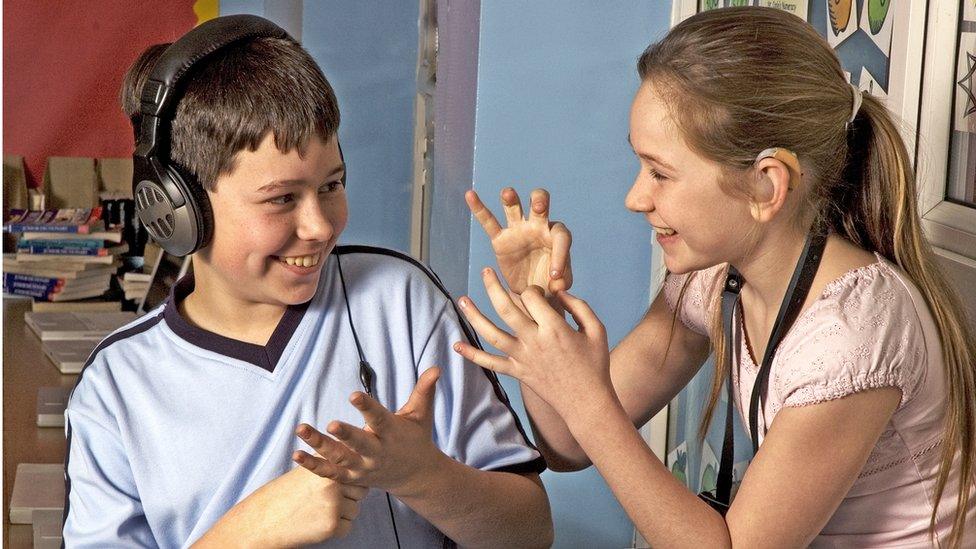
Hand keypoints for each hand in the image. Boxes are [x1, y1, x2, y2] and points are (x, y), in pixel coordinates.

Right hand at [202, 466, 366, 546]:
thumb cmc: (287, 494)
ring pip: (355, 510)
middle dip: (348, 497)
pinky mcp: (331, 525)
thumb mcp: (308, 470)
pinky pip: (347, 527)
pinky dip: (335, 529)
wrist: (264, 520)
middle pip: (361, 491)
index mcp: (328, 465)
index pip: (357, 470)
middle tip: (324, 501)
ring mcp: (333, 504)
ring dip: (341, 514)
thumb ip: (331, 466)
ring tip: (317, 512)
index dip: (350, 479)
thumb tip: (359, 467)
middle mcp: (333, 482)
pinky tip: (316, 524)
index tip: (339, 484)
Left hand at [293, 367, 444, 497]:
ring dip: (320, 446)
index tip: (354, 395)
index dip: (367, 407)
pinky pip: (330, 473)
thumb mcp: (421, 415)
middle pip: (359, 444)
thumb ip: (424, 391)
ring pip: (340, 458)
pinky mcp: (353, 478)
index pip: (379, 419)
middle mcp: (377, 453)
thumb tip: (436, 367)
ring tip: (302, 430)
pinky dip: (313, 465)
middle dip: (346, 435)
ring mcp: (363, 467)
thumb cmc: (416, 439)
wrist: (417, 477)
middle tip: (332, 424)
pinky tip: (297, 453)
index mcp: (393, 434)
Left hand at [453, 267, 613, 419]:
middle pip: (506, 309)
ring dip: (474, 316)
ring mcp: (523, 358)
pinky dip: (472, 355)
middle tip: (485, 271)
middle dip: (493, 287)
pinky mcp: (517, 372)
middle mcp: (534, 341)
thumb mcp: (597, 330)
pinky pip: (490, 363)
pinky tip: (456, 345)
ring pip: (492, 334)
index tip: (536, 292)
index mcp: (554, 328)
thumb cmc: (595, 365)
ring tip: (462, 300)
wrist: (586, 403)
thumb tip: (560, 292)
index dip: (532, 289)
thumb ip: (579, 306)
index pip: (532, 298)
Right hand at [466, 188, 572, 295]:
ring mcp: (518, 230)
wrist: (529, 292)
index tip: (554, 276)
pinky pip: (489, 222)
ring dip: (511, 200)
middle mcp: (538, 227)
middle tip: (538, 207)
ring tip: (507, 194)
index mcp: (556, 237)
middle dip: (540, 202)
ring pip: (514, 207)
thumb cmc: (548, 284)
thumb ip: (562, 282)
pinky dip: (479, 208)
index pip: (561, 237)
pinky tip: (470, 195)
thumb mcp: (559, 286)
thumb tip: (558, 283)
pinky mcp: (500, 239)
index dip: (560, 254)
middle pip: (540, 204)